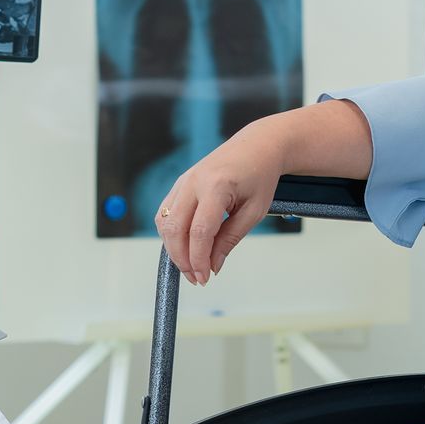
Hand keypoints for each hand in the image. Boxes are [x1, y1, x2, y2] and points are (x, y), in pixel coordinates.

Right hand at [155, 121, 285, 284]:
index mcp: (216, 186)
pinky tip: (185, 246)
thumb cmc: (260, 175)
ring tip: (192, 265)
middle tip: (197, 278)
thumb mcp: (254, 211)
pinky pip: (166, 212)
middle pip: (174, 229)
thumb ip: (230, 239)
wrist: (257, 146)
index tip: (205, 278)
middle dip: (182, 259)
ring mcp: (184, 180)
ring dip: (173, 248)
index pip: (199, 232)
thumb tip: (213, 265)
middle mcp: (194, 181)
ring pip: (164, 222)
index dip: (198, 259)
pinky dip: (171, 233)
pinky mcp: (180, 183)